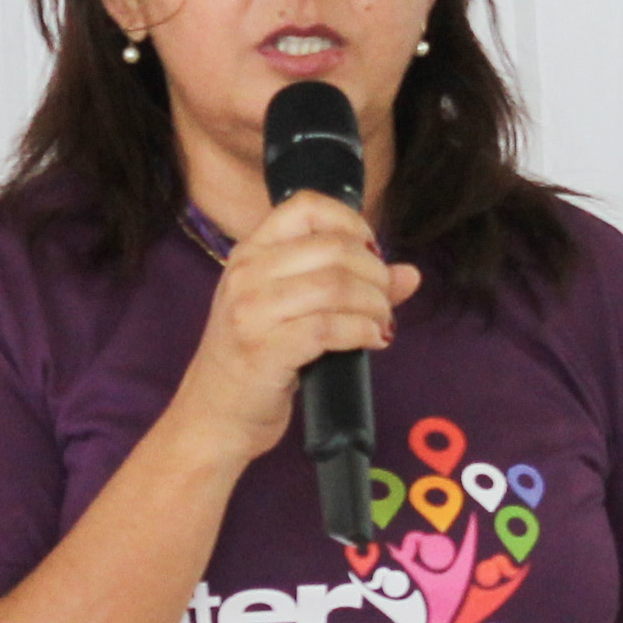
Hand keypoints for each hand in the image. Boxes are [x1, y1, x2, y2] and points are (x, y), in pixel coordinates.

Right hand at [165, 193, 419, 465]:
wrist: (214, 415)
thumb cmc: (253, 360)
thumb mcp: (290, 311)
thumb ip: (347, 284)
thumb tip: (409, 273)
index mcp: (250, 253)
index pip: (306, 206)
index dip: (351, 223)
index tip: (372, 253)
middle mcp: (246, 274)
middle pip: (333, 248)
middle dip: (375, 273)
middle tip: (385, 299)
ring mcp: (252, 311)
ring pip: (336, 286)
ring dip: (375, 304)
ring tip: (382, 323)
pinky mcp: (265, 350)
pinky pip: (330, 328)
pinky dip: (364, 331)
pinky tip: (373, 340)